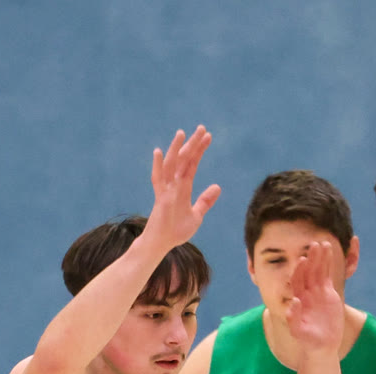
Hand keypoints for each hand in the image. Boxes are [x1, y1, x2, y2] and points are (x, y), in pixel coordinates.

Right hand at [143, 126, 219, 252]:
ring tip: (182, 133)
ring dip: (176, 149)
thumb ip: (205, 201)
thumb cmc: (176, 231)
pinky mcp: (160, 198)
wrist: (162, 244)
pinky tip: (159, 152)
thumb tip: (217, 186)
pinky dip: (158, 166)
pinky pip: (158, 179)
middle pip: (184, 159)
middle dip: (192, 144)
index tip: (208, 136)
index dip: (200, 150)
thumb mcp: (196, 216)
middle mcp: (174, 185)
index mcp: (183, 187)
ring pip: (171, 165)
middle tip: (202, 128)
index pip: (192, 164)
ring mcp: (166, 190)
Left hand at [283, 238, 345, 355]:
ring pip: (317, 271)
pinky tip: (329, 251)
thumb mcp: (299, 332)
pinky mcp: (327, 292)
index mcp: (298, 299)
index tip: (302, 260)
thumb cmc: (308, 340)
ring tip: (324, 243)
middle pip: (307, 272)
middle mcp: (305, 293)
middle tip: (314, 244)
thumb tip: (294, 302)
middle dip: (310, 259)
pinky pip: (326, 274)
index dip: (299, 271)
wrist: (321, 345)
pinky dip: (328, 263)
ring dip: (320, 257)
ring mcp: (316, 291)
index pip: (297, 282)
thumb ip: (294, 318)